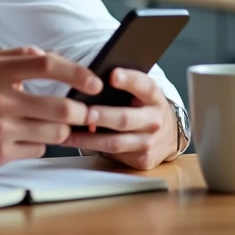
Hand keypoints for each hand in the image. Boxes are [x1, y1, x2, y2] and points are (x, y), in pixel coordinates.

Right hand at [0, 47, 102, 170]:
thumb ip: (13, 56)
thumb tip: (48, 56)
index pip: (48, 65)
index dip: (78, 73)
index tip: (94, 81)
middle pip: (61, 107)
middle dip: (81, 111)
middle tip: (87, 110)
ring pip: (54, 132)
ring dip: (61, 128)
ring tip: (54, 123)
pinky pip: (37, 149)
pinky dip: (39, 142)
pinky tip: (26, 136)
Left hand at [62, 67, 178, 169]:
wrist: (167, 135)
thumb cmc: (143, 107)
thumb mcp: (140, 93)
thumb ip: (121, 87)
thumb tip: (88, 81)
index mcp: (153, 97)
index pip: (143, 85)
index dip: (128, 79)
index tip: (112, 74)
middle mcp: (154, 120)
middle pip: (125, 118)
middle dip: (102, 116)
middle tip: (83, 112)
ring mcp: (149, 142)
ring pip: (115, 142)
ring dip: (89, 139)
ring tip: (67, 133)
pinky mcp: (141, 160)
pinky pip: (113, 155)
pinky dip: (92, 149)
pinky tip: (75, 142)